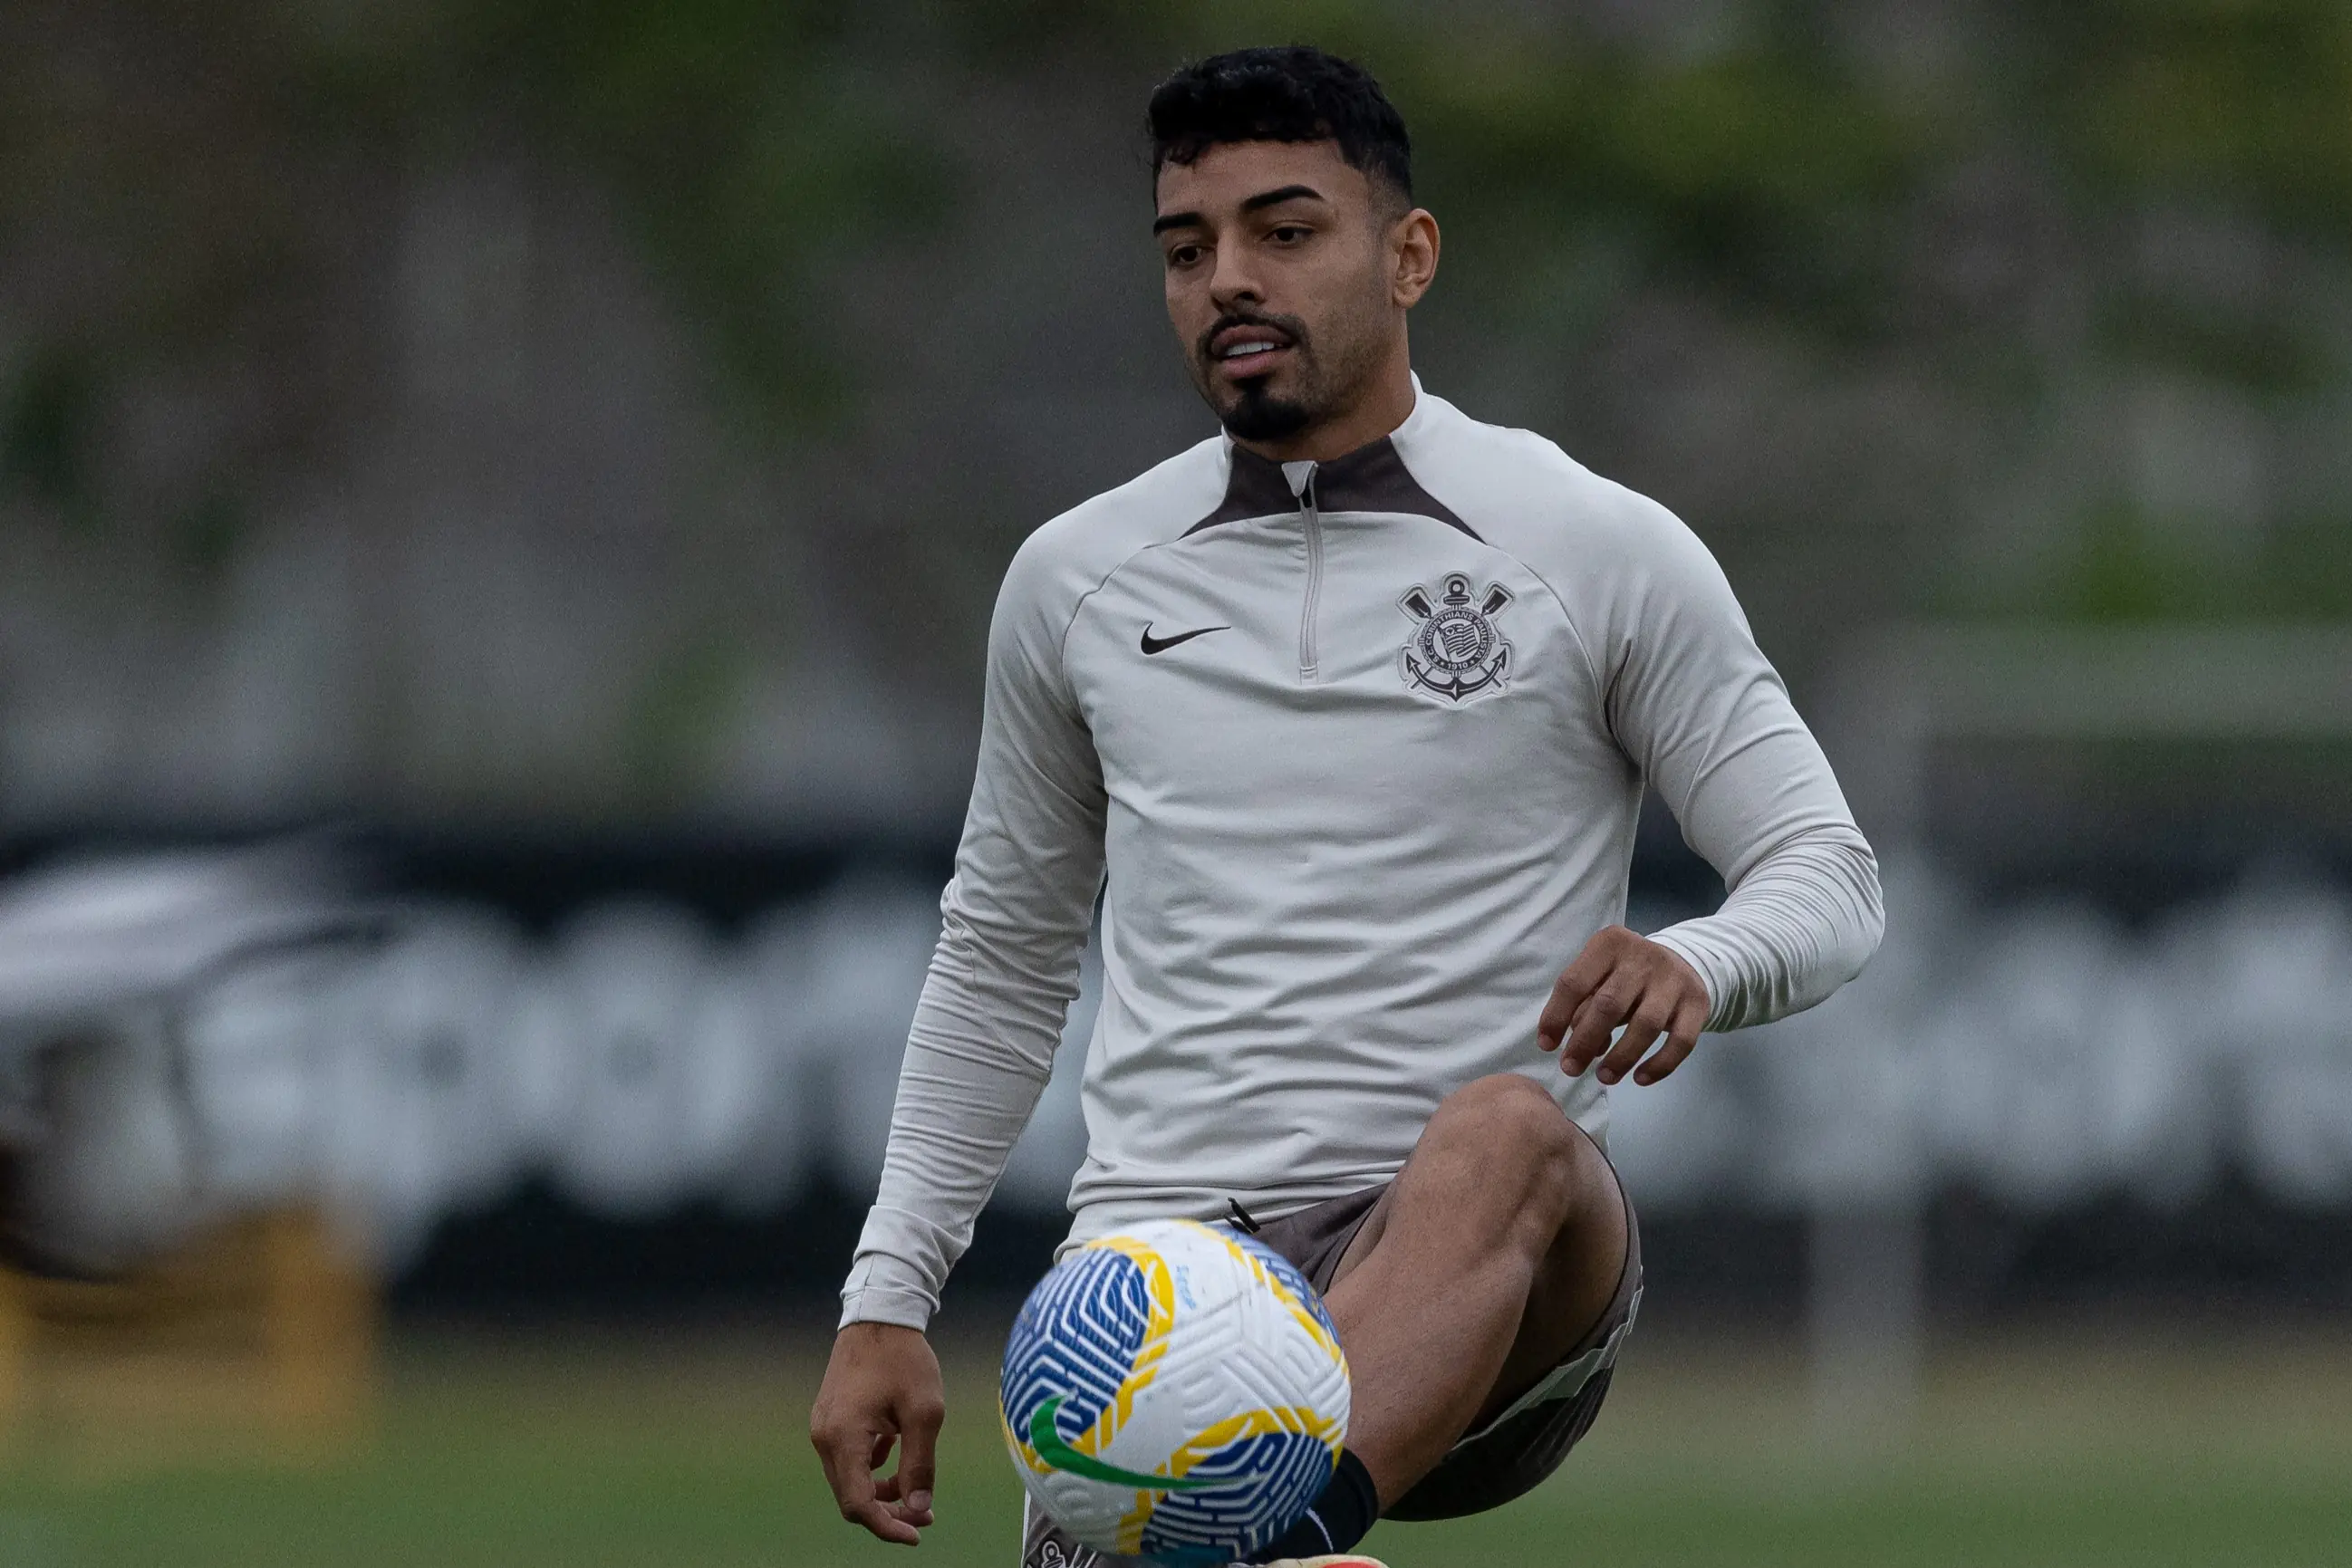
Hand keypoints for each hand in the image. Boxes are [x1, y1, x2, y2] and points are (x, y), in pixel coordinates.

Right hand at [810, 1322, 945, 1544]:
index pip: (858, 1504)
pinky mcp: (831, 1419)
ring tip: (917, 1492)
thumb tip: (917, 1508)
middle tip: (926, 1515)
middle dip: (888, 1512)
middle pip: (851, 1497)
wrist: (880, 1315)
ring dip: (881, 1492)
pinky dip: (873, 1470)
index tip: (917, 1534)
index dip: (887, 1527)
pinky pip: (848, 1459)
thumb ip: (920, 1465)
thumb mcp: (925, 1413)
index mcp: (843, 1438)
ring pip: (849, 1479)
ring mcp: (824, 1427)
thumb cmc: (905, 1359)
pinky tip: (899, 1459)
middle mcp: (825, 1437)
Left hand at [1537, 925, 1709, 1086]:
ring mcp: (1674, 979)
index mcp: (1609, 944)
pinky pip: (1681, 1041)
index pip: (1574, 982)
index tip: (1547, 1046)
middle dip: (1584, 1042)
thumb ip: (1583, 1006)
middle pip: (1608, 1005)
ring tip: (1604, 1078)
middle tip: (1571, 1069)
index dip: (1556, 1017)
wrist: (1683, 962)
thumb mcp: (1601, 977)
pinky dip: (1660, 1065)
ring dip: (1621, 1057)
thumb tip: (1573, 1046)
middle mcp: (1643, 956)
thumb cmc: (1627, 976)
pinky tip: (1640, 1079)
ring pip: (1646, 1025)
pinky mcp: (1698, 1002)